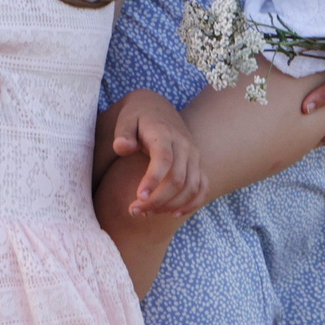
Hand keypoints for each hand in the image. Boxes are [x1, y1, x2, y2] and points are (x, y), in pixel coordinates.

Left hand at [108, 93, 210, 217]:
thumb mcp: (126, 120)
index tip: (138, 198)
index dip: (153, 180)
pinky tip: (173, 213)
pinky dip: (192, 203)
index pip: (164, 159)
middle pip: (178, 179)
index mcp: (165, 134)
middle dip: (157, 200)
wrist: (156, 110)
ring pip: (191, 187)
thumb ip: (123, 133)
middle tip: (133, 211)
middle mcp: (184, 145)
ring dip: (170, 205)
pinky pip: (203, 187)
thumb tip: (122, 146)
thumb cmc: (137, 119)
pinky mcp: (198, 165)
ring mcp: (194, 156)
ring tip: (147, 213)